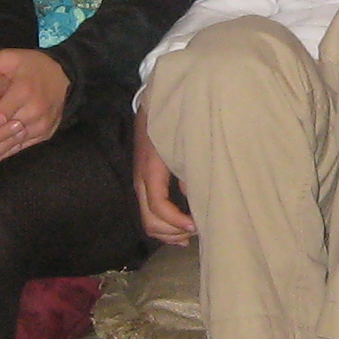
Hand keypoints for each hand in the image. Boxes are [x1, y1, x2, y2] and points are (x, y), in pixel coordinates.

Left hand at [0, 48, 67, 167]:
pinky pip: (21, 151)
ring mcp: (42, 126)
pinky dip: (5, 151)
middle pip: (2, 133)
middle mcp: (36, 111)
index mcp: (24, 91)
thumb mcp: (7, 57)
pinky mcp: (45, 136)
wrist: (63, 75)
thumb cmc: (31, 65)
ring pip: (10, 145)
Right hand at [132, 107, 195, 244]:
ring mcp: (141, 184)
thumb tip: (195, 196)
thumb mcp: (185, 143)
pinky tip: (182, 229)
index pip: (158, 206)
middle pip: (150, 221)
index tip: (197, 225)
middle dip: (174, 232)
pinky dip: (165, 226)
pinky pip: (150, 214)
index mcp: (151, 171)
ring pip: (148, 222)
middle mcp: (142, 182)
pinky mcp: (146, 185)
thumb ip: (190, 170)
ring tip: (191, 233)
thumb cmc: (172, 123)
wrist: (153, 105)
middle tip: (198, 230)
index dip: (177, 221)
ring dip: (169, 233)